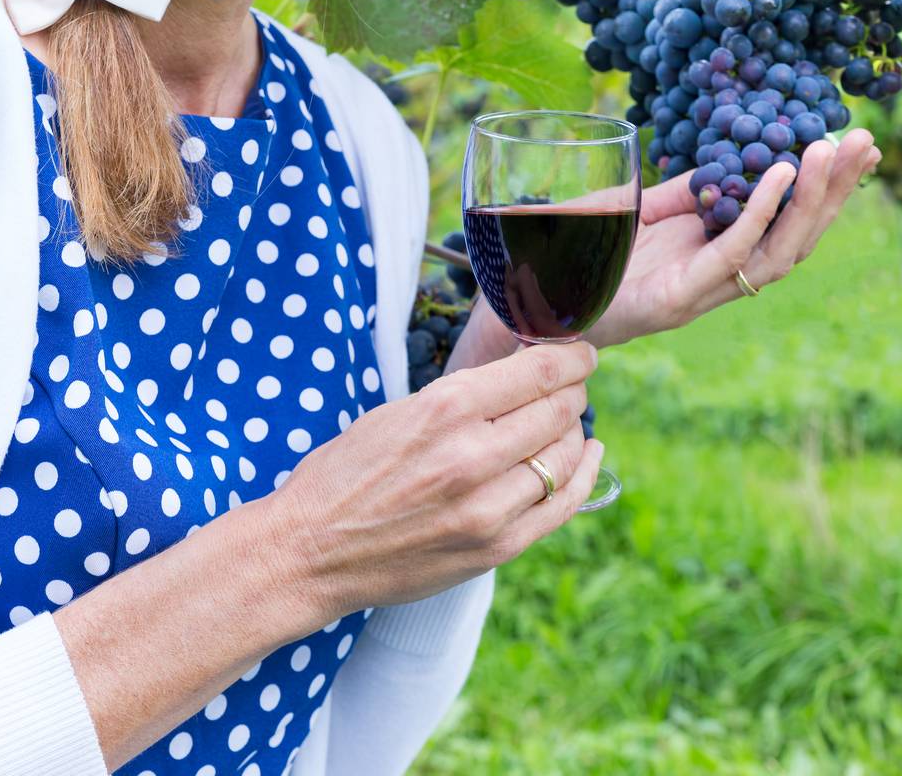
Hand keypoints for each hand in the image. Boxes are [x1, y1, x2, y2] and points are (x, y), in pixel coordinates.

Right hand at [273, 338, 601, 619]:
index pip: (538, 371)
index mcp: (445, 408)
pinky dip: (583, 476)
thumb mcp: (398, 411)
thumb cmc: (346, 473)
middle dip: (573, 390)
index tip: (580, 351)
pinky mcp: (495, 548)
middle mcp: (473, 455)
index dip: (570, 357)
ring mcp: (488, 507)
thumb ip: (461, 397)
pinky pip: (560, 505)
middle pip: (558, 410)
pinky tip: (589, 456)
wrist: (312, 550)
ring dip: (574, 431)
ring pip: (564, 456)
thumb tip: (520, 377)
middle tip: (573, 383)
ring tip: (569, 420)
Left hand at [587, 128, 879, 349]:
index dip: (824, 191)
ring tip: (829, 151)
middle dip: (834, 191)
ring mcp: (701, 292)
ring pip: (778, 250)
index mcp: (715, 256)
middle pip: (796, 237)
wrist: (533, 299)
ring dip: (809, 200)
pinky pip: (732, 254)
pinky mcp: (678, 299)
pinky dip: (759, 213)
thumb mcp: (640, 208)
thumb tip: (728, 161)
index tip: (855, 147)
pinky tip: (779, 174)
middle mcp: (719, 279)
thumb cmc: (581, 256)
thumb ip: (684, 192)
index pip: (787, 224)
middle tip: (866, 142)